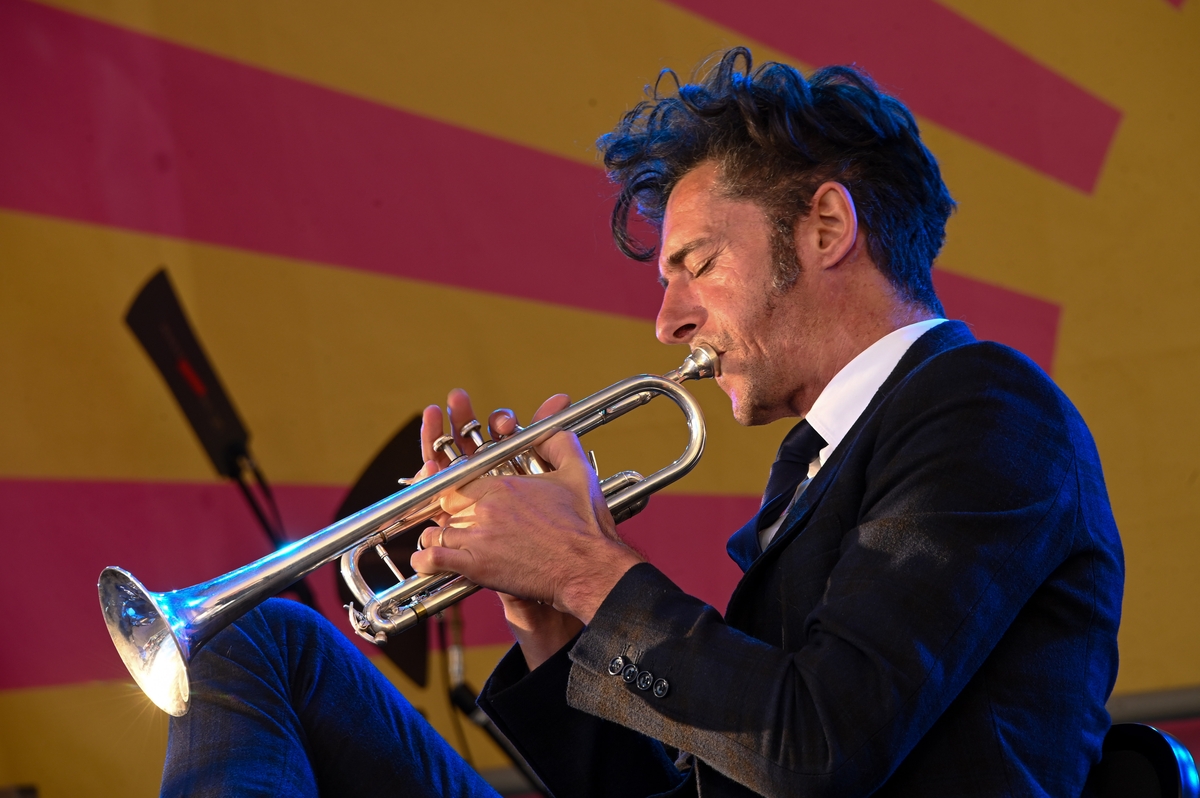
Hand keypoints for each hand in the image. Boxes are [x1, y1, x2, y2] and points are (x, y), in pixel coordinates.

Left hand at [411, 390, 643, 667]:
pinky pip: (434, 560)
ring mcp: (478, 537)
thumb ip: (559, 441)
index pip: (460, 476)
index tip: (457, 488)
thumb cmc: (586, 525)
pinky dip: (426, 561)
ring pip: (438, 530)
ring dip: (438, 535)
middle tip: (451, 515)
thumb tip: (550, 421)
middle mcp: (486, 508)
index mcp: (503, 485)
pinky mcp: (476, 567)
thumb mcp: (577, 471)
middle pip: (446, 502)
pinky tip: (427, 561)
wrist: (589, 569)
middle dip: (447, 508)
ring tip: (442, 539)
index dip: (455, 481)